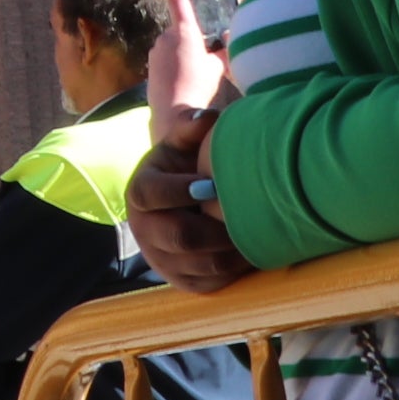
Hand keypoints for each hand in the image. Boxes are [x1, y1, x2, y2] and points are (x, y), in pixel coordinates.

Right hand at [133, 123, 252, 291]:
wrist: (181, 203)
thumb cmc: (186, 168)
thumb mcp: (181, 145)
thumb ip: (190, 128)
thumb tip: (208, 117)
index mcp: (140, 192)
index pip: (150, 194)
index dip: (179, 191)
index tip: (211, 186)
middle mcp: (145, 229)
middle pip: (179, 236)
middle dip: (217, 229)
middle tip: (247, 216)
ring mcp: (163, 260)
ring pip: (202, 264)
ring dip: (233, 250)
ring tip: (258, 234)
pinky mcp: (184, 281)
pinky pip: (213, 281)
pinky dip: (237, 269)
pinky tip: (254, 250)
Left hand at [149, 0, 228, 124]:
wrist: (174, 111)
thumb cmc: (198, 86)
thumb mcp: (218, 66)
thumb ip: (221, 50)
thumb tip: (227, 39)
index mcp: (185, 32)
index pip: (179, 2)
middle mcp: (166, 37)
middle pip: (183, 32)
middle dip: (193, 42)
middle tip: (203, 64)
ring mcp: (156, 50)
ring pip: (175, 46)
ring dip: (184, 55)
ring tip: (193, 76)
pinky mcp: (150, 62)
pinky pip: (167, 58)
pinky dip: (176, 65)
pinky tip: (183, 81)